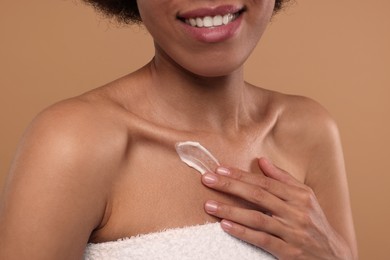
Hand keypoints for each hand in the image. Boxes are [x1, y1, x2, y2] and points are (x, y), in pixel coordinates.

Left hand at [201, 158, 351, 259]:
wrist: (333, 255)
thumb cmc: (315, 222)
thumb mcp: (305, 197)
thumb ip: (283, 178)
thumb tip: (262, 160)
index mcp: (299, 196)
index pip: (265, 182)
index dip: (241, 175)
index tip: (220, 169)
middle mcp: (296, 212)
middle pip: (258, 196)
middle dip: (230, 186)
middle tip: (208, 180)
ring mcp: (292, 232)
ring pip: (257, 218)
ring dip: (231, 210)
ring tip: (209, 205)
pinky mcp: (288, 251)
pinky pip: (262, 239)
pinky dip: (242, 232)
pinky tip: (225, 225)